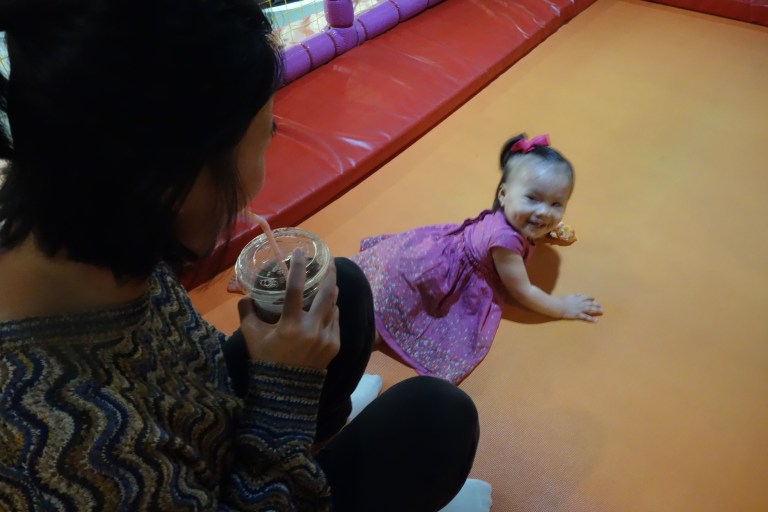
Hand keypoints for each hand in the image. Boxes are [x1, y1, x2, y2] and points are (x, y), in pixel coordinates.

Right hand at [237, 250, 339, 368]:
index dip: (299, 268)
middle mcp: (312, 329)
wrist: (285, 390)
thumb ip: (247, 312)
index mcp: (290, 325)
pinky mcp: (334, 345)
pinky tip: (328, 306)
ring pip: (333, 306)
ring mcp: (326, 337)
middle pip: (327, 294)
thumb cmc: (266, 360)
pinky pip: (335, 321)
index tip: (301, 252)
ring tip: (330, 281)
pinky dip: (331, 311)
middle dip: (330, 274)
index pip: (296, 289)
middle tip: (331, 260)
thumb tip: (246, 294)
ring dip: (332, 292)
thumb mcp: (251, 336)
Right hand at [560, 294, 602, 322]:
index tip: (593, 299)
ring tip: (601, 311)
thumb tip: (578, 295)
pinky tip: (596, 320)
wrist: (558, 307)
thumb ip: (575, 296)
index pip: (587, 297)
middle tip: (601, 306)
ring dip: (597, 310)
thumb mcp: (569, 296)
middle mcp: (581, 303)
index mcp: (578, 298)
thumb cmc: (562, 301)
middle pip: (590, 303)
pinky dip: (592, 319)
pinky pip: (586, 317)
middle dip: (596, 304)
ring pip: (590, 310)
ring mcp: (580, 310)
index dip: (591, 298)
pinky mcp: (578, 315)